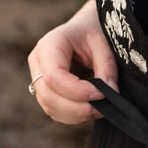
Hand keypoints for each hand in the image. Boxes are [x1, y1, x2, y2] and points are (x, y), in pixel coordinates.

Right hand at [27, 0, 117, 123]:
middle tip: (102, 109)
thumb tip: (110, 93)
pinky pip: (54, 110)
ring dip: (75, 114)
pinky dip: (72, 116)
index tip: (100, 94)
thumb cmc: (93, 34)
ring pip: (49, 106)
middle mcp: (38, 62)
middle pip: (48, 95)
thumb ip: (107, 68)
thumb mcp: (103, 45)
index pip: (53, 76)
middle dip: (76, 108)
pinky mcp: (45, 91)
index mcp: (49, 45)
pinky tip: (90, 111)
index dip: (76, 91)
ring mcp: (38, 78)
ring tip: (99, 110)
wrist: (85, 31)